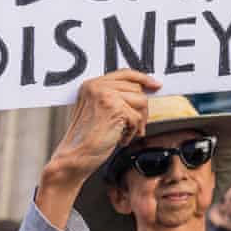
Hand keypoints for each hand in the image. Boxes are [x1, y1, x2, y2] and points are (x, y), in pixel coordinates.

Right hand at [48, 70, 161, 184]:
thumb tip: (142, 92)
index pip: (124, 74)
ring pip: (141, 101)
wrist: (75, 157)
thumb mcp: (96, 110)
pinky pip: (137, 117)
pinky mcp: (115, 108)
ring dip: (138, 121)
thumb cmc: (85, 139)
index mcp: (91, 85)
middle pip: (136, 88)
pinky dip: (132, 132)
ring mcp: (106, 95)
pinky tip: (120, 139)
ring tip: (125, 133)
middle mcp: (97, 86)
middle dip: (141, 109)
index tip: (155, 85)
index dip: (143, 78)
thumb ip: (113, 97)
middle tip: (136, 125)